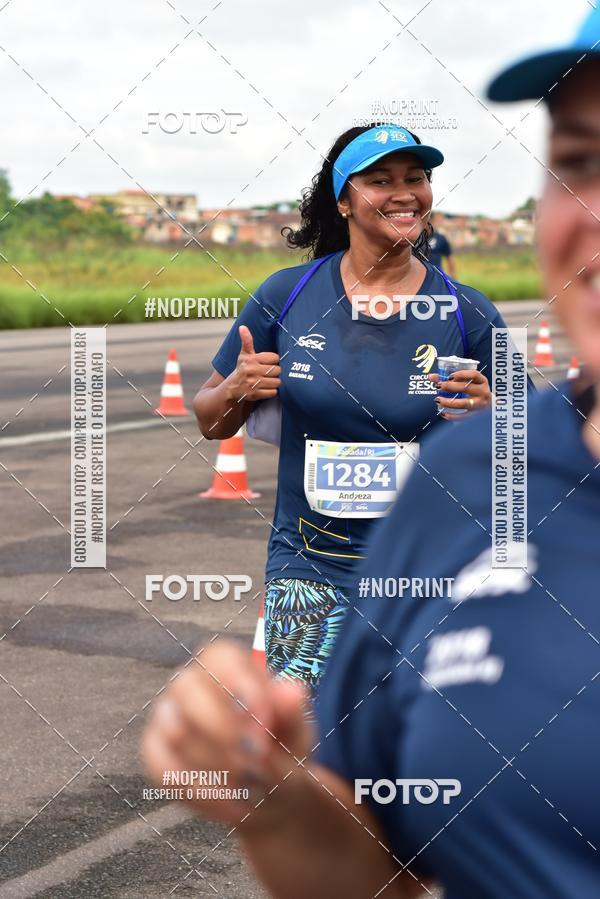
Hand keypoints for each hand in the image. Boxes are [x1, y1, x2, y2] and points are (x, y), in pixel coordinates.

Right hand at [141, 641, 312, 826]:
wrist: (268, 790)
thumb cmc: (282, 747)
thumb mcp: (296, 729)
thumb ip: (292, 711)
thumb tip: (292, 692)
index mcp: (228, 665)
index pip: (219, 658)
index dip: (238, 687)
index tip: (264, 721)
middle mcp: (191, 683)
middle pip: (188, 691)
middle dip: (223, 731)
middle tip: (256, 761)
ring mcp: (168, 716)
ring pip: (178, 735)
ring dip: (218, 767)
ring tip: (251, 786)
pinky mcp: (155, 751)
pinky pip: (165, 770)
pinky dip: (202, 793)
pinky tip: (230, 805)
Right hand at [226, 325, 281, 401]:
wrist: (232, 388)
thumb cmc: (241, 369)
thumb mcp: (244, 355)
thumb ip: (247, 341)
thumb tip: (242, 327)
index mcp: (251, 359)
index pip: (275, 358)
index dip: (274, 361)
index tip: (269, 363)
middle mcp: (252, 370)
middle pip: (277, 370)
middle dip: (275, 372)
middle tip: (269, 373)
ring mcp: (254, 383)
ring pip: (277, 382)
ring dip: (275, 382)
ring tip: (268, 380)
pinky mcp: (255, 394)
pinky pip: (273, 392)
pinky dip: (272, 391)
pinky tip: (266, 388)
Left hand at [428, 369, 491, 418]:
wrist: (490, 405)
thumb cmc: (476, 390)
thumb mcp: (468, 382)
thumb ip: (450, 378)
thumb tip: (432, 377)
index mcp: (482, 381)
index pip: (474, 375)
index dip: (461, 374)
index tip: (449, 376)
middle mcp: (482, 392)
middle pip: (466, 388)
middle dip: (450, 387)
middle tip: (439, 386)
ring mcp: (480, 404)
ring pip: (464, 403)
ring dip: (449, 402)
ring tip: (438, 400)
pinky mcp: (476, 415)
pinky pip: (463, 416)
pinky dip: (452, 416)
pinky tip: (444, 413)